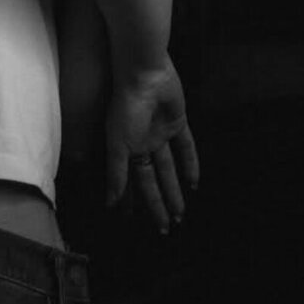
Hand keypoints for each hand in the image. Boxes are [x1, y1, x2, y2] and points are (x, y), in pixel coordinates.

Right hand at [104, 56, 198, 233]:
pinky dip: (191, 165)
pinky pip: (186, 148)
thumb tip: (109, 203)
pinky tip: (194, 184)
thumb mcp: (117, 143)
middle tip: (164, 229)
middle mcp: (143, 144)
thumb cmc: (126, 107)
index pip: (130, 182)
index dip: (131, 202)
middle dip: (157, 204)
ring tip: (180, 215)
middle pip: (152, 181)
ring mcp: (160, 133)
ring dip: (174, 191)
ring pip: (169, 169)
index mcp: (126, 149)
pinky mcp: (177, 122)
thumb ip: (116, 173)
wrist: (143, 74)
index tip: (133, 223)